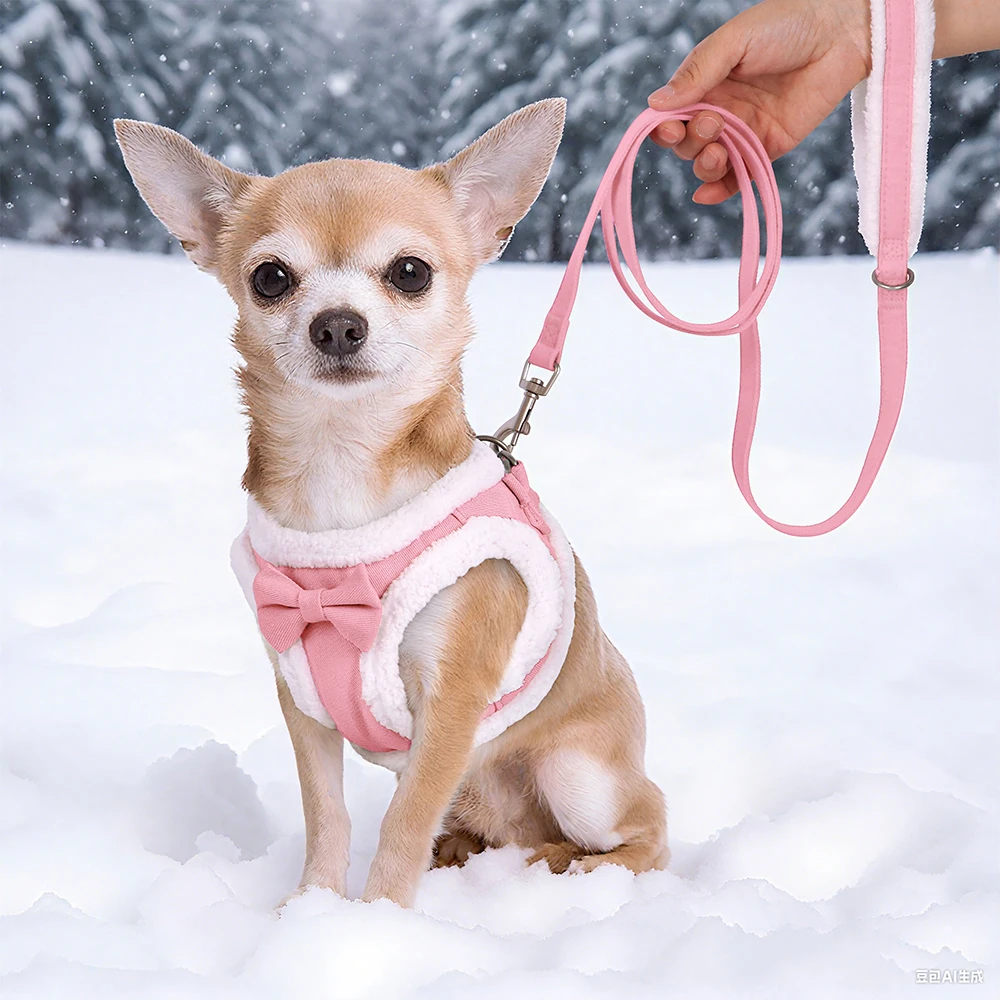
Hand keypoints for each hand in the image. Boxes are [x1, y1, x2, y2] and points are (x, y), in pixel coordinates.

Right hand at [647, 0, 871, 203]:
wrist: (840, 33)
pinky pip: (738, 177)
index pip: (671, 115)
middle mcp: (720, 109)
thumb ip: (698, 72)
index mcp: (705, 83)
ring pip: (708, 162)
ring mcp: (743, 131)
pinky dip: (720, 190)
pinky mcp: (767, 148)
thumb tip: (655, 104)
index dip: (665, 127)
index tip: (671, 128)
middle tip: (715, 122)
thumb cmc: (786, 24)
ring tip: (719, 151)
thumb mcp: (734, 41)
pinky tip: (706, 194)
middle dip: (692, 141)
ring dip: (705, 165)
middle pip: (687, 143)